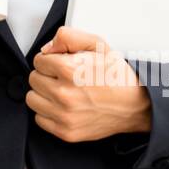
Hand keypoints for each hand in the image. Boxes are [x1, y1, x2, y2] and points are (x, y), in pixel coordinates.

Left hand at [25, 25, 152, 142]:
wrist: (136, 105)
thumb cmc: (116, 75)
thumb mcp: (97, 44)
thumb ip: (68, 37)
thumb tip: (46, 49)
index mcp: (69, 70)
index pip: (38, 61)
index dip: (51, 60)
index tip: (63, 64)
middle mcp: (64, 94)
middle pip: (33, 79)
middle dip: (46, 75)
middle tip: (64, 78)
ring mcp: (64, 115)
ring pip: (32, 99)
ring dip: (43, 94)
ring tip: (62, 91)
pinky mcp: (66, 132)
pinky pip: (39, 119)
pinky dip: (48, 112)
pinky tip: (63, 106)